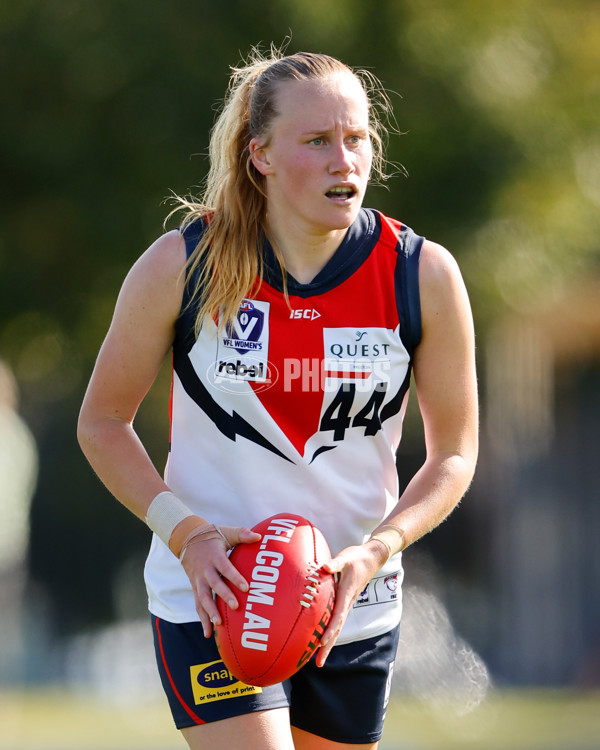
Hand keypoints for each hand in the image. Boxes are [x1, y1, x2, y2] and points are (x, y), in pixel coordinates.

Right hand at [180, 525, 260, 637]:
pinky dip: (202, 619)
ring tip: (218, 625)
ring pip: (202, 598)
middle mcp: (205, 570)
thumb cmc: (213, 536)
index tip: (246, 587)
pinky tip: (208, 634)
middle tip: (235, 607)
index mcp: (214, 556)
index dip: (235, 578)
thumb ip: (242, 534)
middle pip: (214, 584)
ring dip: (210, 612)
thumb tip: (259, 536)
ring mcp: (198, 580)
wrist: (187, 538)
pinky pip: (198, 605)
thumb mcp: (227, 532)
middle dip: (224, 596)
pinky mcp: (195, 588)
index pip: (225, 568)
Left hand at [316, 539, 387, 666]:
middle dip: (327, 646)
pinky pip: (335, 620)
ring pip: (336, 627)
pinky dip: (329, 632)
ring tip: (318, 659)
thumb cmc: (356, 558)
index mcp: (346, 594)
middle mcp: (346, 603)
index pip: (337, 617)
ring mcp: (345, 604)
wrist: (371, 558)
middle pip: (337, 629)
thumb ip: (334, 564)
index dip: (330, 630)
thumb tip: (325, 567)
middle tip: (319, 663)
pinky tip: (320, 639)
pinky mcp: (343, 601)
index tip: (321, 643)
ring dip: (328, 643)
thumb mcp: (345, 558)